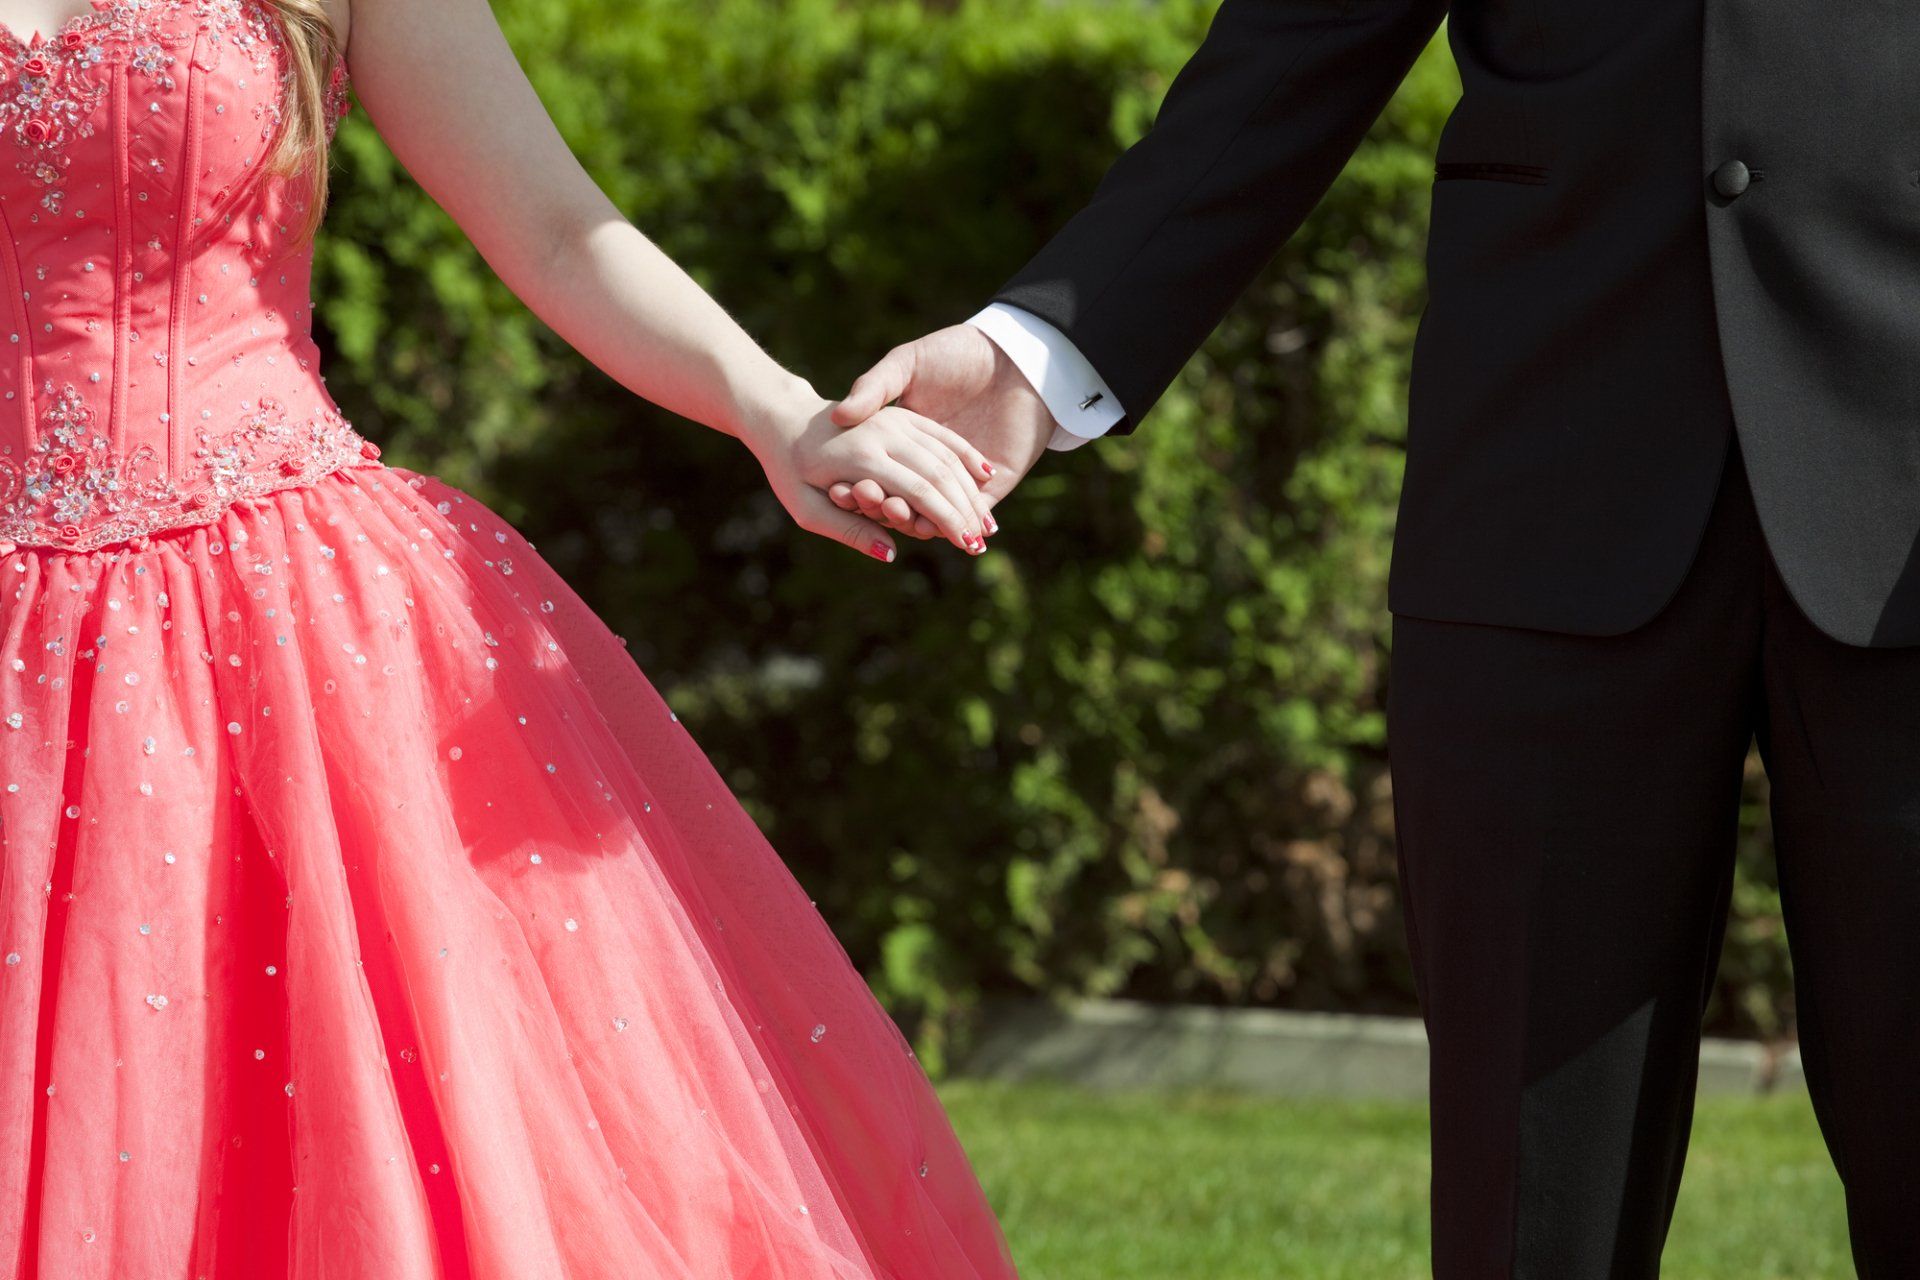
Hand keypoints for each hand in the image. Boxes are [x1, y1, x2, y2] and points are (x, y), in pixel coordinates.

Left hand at [739, 382, 995, 560]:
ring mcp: (894, 420)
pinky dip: (965, 454)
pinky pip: (940, 433)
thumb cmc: (789, 471)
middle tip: (983, 542)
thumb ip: (849, 531)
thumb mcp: (807, 509)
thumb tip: (892, 553)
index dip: (948, 521)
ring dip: (970, 489)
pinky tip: (986, 475)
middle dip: (966, 510)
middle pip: (940, 473)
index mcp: (862, 458)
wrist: (783, 418)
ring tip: (988, 522)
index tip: (967, 546)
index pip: (919, 492)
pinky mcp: (900, 414)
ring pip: (945, 453)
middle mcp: (884, 434)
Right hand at [828, 325, 1054, 538]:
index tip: (836, 488)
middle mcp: (930, 465)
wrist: (1016, 355)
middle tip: (862, 500)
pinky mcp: (994, 487)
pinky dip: (947, 524)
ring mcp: (961, 480)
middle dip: (881, 503)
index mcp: (906, 439)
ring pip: (931, 513)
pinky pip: (966, 514)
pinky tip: (929, 526)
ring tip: (894, 514)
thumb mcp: (907, 362)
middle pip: (901, 497)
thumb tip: (840, 415)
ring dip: (910, 519)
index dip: (858, 481)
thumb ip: (875, 386)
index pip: (879, 471)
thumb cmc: (957, 350)